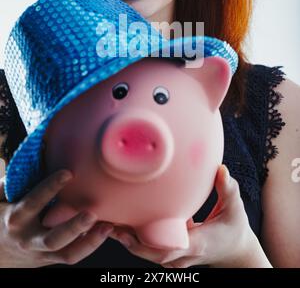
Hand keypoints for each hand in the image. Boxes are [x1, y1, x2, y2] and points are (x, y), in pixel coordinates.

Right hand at [0, 170, 112, 267]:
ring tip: (108, 226)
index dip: (50, 188)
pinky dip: (89, 245)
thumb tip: (28, 159)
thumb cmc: (1, 215)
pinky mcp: (50, 259)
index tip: (68, 173)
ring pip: (67, 253)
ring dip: (89, 242)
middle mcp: (29, 239)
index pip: (33, 202)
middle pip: (53, 238)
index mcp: (16, 219)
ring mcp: (40, 252)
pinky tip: (104, 231)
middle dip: (73, 227)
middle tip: (92, 213)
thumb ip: (10, 183)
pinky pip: (71, 256)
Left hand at [110, 165, 270, 267]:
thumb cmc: (235, 228)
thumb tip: (221, 170)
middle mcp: (184, 254)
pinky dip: (135, 241)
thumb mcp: (235, 208)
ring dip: (127, 241)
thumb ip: (228, 189)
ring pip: (147, 254)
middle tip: (108, 224)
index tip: (129, 231)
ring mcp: (177, 257)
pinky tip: (119, 225)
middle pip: (151, 253)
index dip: (148, 241)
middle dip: (129, 241)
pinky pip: (150, 250)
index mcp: (198, 243)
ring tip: (106, 223)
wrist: (236, 252)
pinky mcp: (173, 255)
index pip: (170, 247)